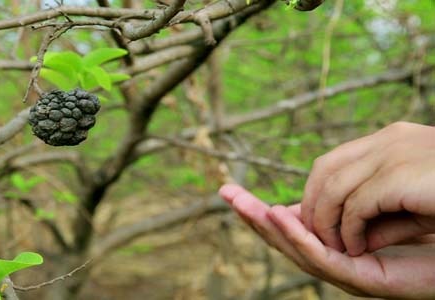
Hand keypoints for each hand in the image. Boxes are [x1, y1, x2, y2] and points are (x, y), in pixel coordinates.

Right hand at [219, 184, 434, 298]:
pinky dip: (299, 238)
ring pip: (298, 251)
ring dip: (269, 228)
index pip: (291, 225)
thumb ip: (348, 197)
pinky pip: (325, 260)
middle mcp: (339, 259)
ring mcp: (350, 273)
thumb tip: (320, 182)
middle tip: (224, 193)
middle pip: (286, 238)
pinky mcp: (366, 281)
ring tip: (246, 204)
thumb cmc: (432, 223)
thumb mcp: (378, 200)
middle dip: (252, 216)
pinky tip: (280, 217)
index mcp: (337, 242)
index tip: (232, 190)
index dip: (259, 209)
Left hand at [300, 122, 434, 254]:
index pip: (335, 161)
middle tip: (314, 236)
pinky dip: (350, 231)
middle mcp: (389, 139)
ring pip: (333, 188)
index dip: (318, 192)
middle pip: (324, 168)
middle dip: (311, 204)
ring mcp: (393, 152)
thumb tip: (355, 239)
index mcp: (392, 139)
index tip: (315, 220)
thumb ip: (384, 217)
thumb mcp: (420, 205)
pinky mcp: (400, 174)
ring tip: (333, 248)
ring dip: (326, 222)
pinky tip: (357, 249)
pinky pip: (357, 205)